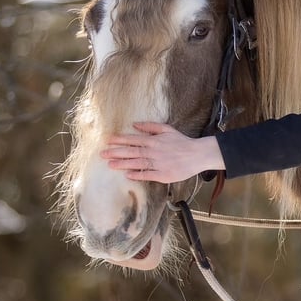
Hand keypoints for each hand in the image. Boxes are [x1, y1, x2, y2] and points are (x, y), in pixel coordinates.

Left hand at [100, 122, 224, 182]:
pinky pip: (148, 174)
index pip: (133, 140)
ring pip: (137, 163)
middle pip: (132, 152)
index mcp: (154, 140)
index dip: (120, 140)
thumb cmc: (182, 142)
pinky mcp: (163, 174)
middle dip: (116, 152)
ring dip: (123, 164)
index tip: (107, 141)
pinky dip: (138, 174)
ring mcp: (158, 163)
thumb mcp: (167, 129)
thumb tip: (135, 125)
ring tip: (110, 164)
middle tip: (102, 154)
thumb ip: (151, 127)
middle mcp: (154, 151)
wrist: (197, 154)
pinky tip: (127, 175)